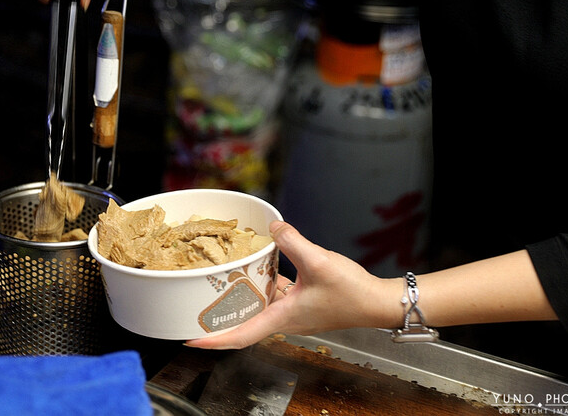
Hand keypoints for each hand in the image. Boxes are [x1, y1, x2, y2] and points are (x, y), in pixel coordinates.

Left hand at [184, 221, 397, 349]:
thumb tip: (272, 227)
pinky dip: (262, 282)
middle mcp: (283, 318)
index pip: (239, 336)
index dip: (213, 340)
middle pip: (242, 323)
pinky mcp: (301, 301)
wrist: (377, 301)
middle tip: (195, 307)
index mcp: (281, 318)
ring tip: (219, 282)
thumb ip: (292, 242)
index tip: (190, 339)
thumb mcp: (319, 262)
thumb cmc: (352, 293)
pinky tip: (260, 264)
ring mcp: (292, 311)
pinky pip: (273, 293)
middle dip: (218, 318)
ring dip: (239, 297)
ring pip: (257, 306)